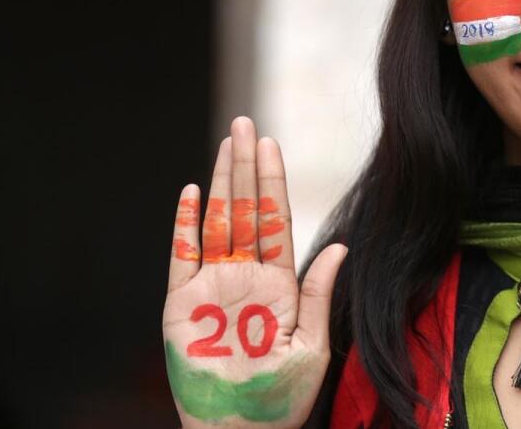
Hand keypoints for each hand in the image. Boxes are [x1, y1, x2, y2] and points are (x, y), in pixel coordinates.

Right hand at [162, 117, 347, 427]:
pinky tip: (191, 192)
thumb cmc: (282, 398)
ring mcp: (211, 288)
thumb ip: (319, 294)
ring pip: (215, 222)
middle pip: (245, 210)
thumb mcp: (312, 345)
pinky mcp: (180, 306)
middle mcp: (244, 277)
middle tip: (244, 124)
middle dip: (245, 166)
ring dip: (220, 182)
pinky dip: (184, 225)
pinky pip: (181, 256)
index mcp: (278, 283)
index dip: (273, 181)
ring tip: (225, 143)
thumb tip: (340, 246)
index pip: (276, 220)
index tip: (271, 144)